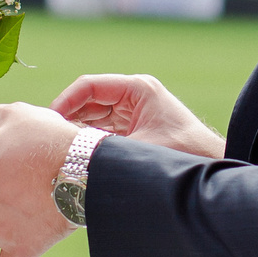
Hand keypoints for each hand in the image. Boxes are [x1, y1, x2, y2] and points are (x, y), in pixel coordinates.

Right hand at [51, 74, 223, 159]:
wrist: (211, 169)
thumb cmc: (184, 154)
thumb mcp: (137, 149)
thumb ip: (101, 149)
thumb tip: (65, 157)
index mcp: (137, 89)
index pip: (89, 86)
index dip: (65, 102)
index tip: (48, 121)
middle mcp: (133, 97)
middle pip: (87, 102)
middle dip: (66, 119)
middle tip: (46, 140)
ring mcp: (133, 113)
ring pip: (93, 118)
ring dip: (76, 133)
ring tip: (56, 150)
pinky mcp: (134, 130)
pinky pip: (102, 132)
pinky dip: (88, 142)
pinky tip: (74, 158)